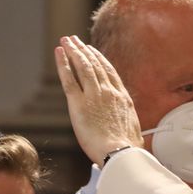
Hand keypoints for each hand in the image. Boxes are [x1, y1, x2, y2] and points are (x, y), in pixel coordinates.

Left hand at [54, 35, 143, 165]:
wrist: (121, 153)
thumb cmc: (128, 149)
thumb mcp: (133, 129)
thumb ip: (127, 122)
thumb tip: (129, 130)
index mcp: (122, 97)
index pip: (109, 72)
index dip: (99, 59)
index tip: (92, 51)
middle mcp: (108, 92)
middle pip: (95, 65)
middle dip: (84, 50)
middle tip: (75, 40)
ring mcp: (94, 96)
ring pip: (82, 67)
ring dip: (73, 51)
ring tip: (66, 41)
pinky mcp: (79, 104)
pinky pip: (69, 79)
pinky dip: (63, 64)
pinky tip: (59, 53)